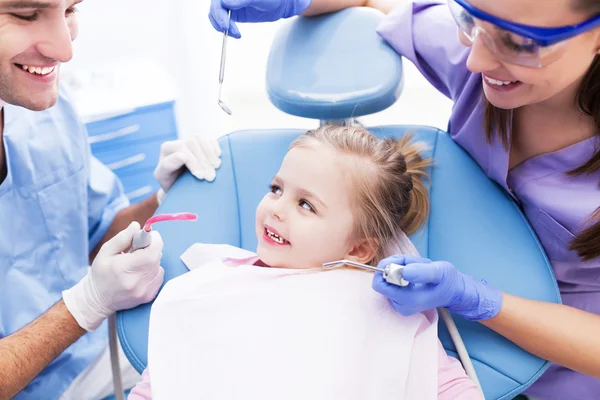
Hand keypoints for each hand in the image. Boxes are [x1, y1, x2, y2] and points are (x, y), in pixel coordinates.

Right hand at [63, 222, 164, 330]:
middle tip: (137, 250)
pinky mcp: (149, 296)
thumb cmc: (101, 273)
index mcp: (125, 268)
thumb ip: (123, 238)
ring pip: (159, 266)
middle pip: (157, 257)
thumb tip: (137, 226)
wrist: (97, 300)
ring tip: (136, 264)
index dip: (154, 240)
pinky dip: (152, 271)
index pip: (153, 251)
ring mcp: (144, 291)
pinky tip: (139, 274)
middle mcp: (137, 281)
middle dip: (151, 249)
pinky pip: (159, 276)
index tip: (147, 236)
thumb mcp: (106, 251)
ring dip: (151, 261)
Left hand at [154, 137, 221, 203]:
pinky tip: (218, 159)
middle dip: (203, 160)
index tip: (200, 176)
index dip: (192, 162)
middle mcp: (179, 141)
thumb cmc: (170, 181)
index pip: (181, 149)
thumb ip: (168, 166)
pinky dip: (215, 148)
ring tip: (215, 167)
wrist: (178, 184)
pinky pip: (211, 140)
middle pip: (192, 143)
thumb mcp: (163, 176)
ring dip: (210, 154)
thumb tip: (182, 156)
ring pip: (201, 139)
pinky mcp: (203, 143)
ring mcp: (192, 140)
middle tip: (209, 177)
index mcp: (167, 148)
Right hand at [209, 0, 311, 38]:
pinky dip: (227, 30)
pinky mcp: (233, 14)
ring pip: (216, 16)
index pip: (218, 2)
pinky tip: (235, 34)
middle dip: (220, 21)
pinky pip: (223, 22)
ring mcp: (230, 6)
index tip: (225, 24)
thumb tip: (226, 3)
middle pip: (215, 9)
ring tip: (235, 33)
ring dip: (222, 27)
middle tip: (229, 30)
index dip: (218, 13)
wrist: (280, 5)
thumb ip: (242, 0)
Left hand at [372, 254, 502, 320]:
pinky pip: (391, 284)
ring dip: (397, 269)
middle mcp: (400, 306)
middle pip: (382, 281)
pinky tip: (413, 275)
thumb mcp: (438, 271)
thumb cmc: (447, 280)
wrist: (453, 291)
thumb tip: (403, 271)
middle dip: (393, 267)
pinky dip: (398, 275)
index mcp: (407, 299)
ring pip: (386, 281)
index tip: (402, 262)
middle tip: (410, 263)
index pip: (380, 284)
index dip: (387, 268)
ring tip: (414, 269)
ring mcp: (399, 305)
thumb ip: (421, 272)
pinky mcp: (399, 302)